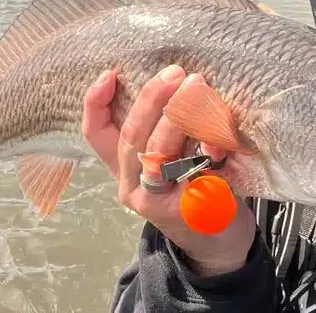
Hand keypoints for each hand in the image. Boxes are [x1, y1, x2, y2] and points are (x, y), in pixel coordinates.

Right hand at [82, 64, 256, 276]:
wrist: (218, 243)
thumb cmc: (194, 187)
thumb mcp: (172, 155)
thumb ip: (166, 128)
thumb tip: (176, 81)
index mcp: (123, 168)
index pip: (96, 134)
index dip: (95, 103)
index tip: (110, 74)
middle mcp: (132, 186)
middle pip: (133, 137)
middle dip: (153, 99)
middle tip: (176, 72)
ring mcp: (157, 202)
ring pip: (159, 154)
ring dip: (179, 117)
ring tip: (198, 88)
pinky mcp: (187, 211)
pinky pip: (197, 172)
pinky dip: (209, 148)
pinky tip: (220, 137)